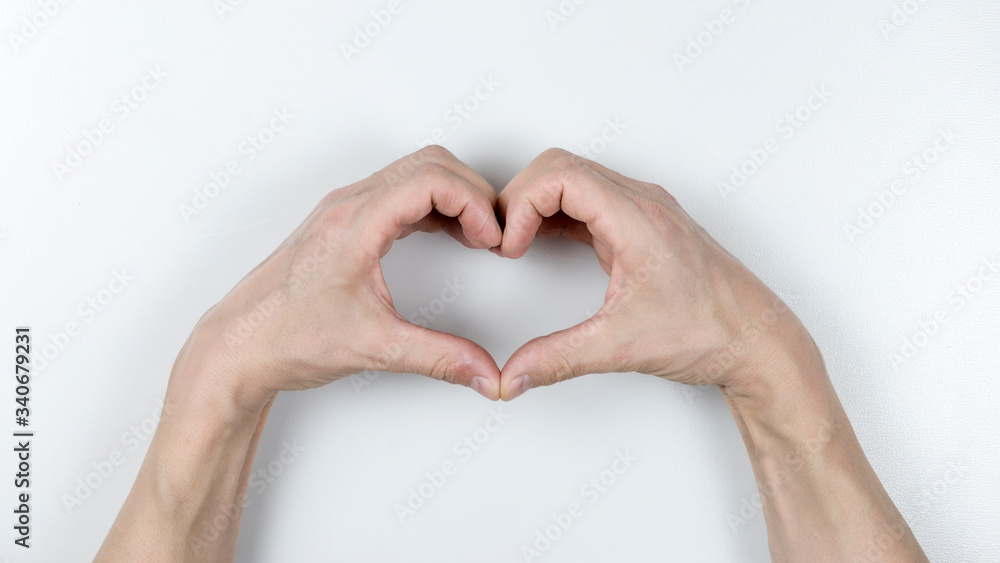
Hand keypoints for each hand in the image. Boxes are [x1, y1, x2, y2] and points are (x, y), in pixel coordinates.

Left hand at [179, 145, 504, 410]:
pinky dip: (432, 204)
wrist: (239, 347)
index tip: (492, 240)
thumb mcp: (374, 348)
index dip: (474, 204)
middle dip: (472, 193)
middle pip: (430, 164)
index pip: (431, 180)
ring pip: (414, 171)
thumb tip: (485, 373)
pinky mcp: (344, 222)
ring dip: (453, 195)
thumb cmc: (286, 338)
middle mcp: (348, 205)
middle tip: (493, 236)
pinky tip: (447, 233)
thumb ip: (438, 358)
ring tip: (477, 235)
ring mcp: (344, 209)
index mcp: (355, 223)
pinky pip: (398, 191)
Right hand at [495, 148, 819, 400]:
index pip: (560, 174)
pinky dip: (559, 213)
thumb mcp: (622, 347)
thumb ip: (559, 359)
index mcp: (637, 218)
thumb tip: (514, 375)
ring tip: (520, 244)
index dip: (522, 204)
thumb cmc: (711, 332)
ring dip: (539, 203)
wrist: (757, 341)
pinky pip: (590, 198)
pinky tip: (546, 243)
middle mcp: (642, 203)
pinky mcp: (645, 224)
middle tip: (508, 243)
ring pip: (575, 177)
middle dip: (521, 199)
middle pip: (560, 166)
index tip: (512, 247)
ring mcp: (646, 210)